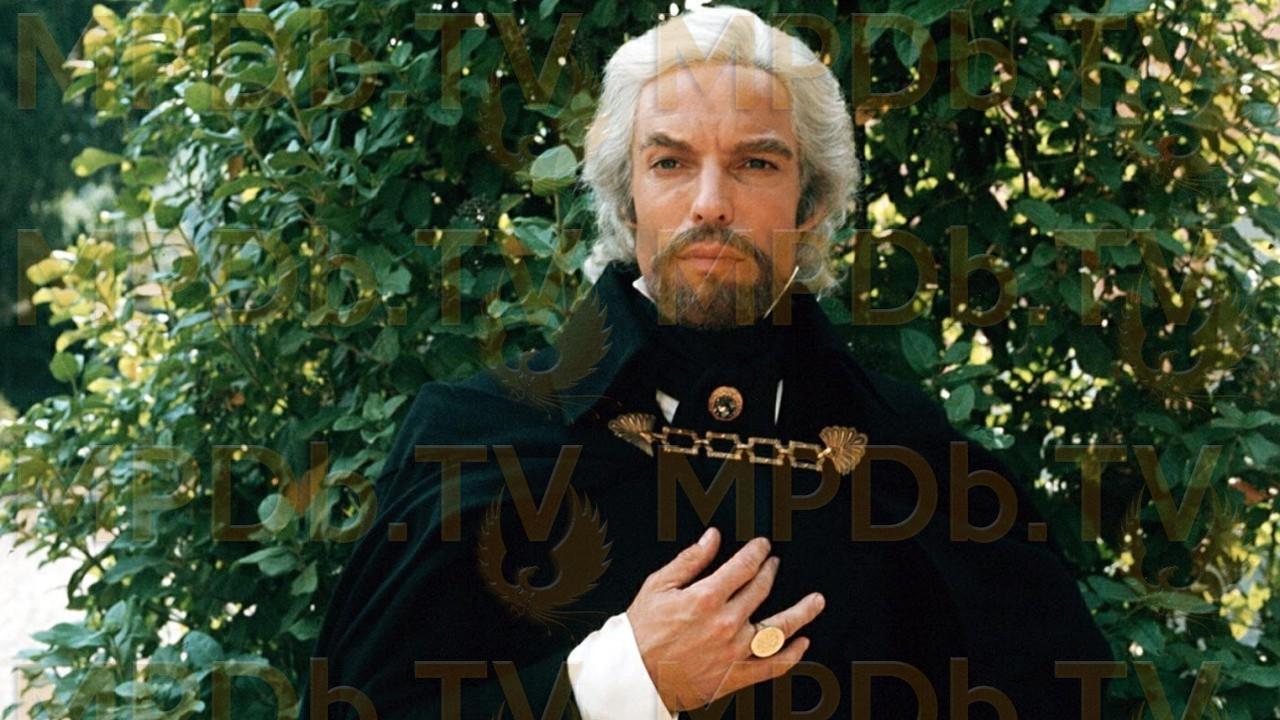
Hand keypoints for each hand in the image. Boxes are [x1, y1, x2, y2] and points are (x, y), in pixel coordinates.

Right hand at [625, 527, 825, 712]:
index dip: (757, 552)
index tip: (763, 546)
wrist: (634, 676)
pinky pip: (772, 666)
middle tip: (774, 563)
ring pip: (778, 629)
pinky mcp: (735, 676)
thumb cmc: (641, 632)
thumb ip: (689, 560)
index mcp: (706, 598)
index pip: (744, 567)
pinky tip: (802, 644)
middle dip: (770, 571)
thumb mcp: (658, 586)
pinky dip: (791, 655)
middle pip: (762, 590)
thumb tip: (712, 538)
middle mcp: (726, 623)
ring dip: (802, 612)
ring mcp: (734, 651)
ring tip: (816, 601)